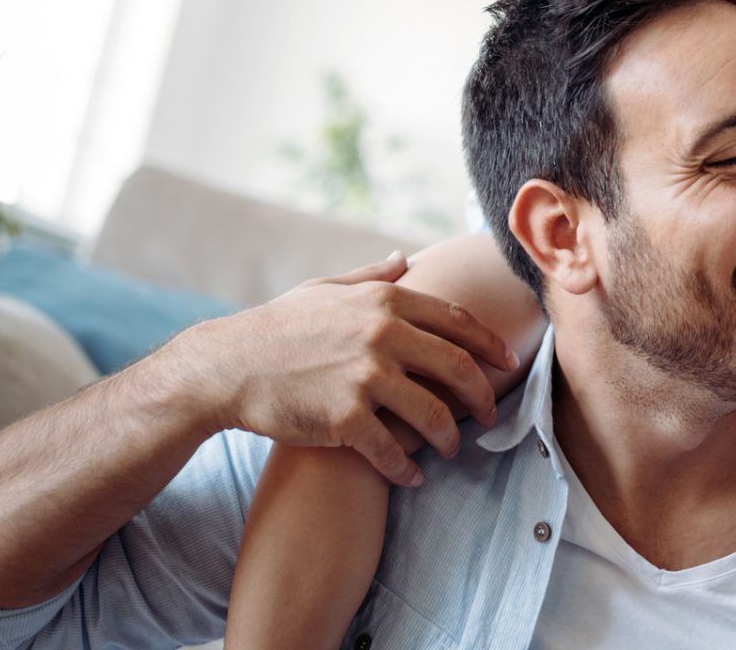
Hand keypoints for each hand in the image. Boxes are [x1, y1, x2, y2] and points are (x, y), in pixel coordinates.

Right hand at [164, 252, 520, 486]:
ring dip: (449, 438)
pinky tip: (411, 476)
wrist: (227, 367)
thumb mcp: (325, 289)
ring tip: (450, 450)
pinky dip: (407, 468)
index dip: (490, 344)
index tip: (508, 362)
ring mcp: (366, 377)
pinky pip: (393, 450)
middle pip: (458, 367)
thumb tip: (404, 259)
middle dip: (482, 395)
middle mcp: (383, 335)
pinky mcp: (346, 418)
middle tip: (489, 414)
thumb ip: (371, 278)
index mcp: (384, 302)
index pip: (457, 321)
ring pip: (434, 414)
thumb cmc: (277, 327)